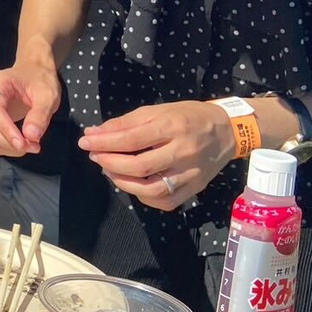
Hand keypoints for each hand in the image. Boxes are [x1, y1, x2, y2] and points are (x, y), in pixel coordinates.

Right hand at [0, 61, 60, 156]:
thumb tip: (31, 136)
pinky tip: (19, 143)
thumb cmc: (40, 80)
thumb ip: (40, 115)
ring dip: (7, 147)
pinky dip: (3, 147)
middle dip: (10, 142)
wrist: (33, 72)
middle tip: (34, 146)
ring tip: (30, 144)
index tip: (23, 144)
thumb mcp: (48, 95)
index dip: (6, 130)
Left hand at [80, 101, 236, 210]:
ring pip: (151, 188)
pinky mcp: (194, 189)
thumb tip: (94, 133)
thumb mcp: (157, 110)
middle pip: (139, 166)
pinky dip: (144, 196)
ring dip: (123, 183)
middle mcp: (183, 152)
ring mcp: (190, 174)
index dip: (104, 142)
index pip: (131, 139)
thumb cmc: (187, 116)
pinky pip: (165, 200)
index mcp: (172, 127)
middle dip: (110, 163)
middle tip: (96, 157)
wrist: (227, 131)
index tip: (85, 142)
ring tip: (110, 171)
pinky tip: (132, 184)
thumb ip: (125, 122)